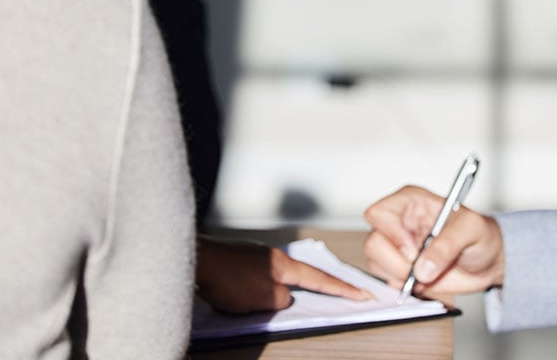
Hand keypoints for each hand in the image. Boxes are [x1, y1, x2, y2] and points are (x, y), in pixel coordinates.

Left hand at [195, 235, 371, 313]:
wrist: (195, 262)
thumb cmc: (227, 279)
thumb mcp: (264, 300)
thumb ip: (282, 300)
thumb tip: (284, 297)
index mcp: (283, 265)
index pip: (319, 279)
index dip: (342, 288)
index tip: (361, 293)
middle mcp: (272, 256)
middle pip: (301, 274)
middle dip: (317, 285)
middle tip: (336, 291)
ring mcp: (254, 256)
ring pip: (277, 277)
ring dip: (282, 290)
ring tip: (280, 300)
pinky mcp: (238, 260)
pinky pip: (259, 277)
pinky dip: (262, 288)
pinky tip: (252, 295)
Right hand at [363, 185, 503, 297]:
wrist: (488, 261)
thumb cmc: (480, 235)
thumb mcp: (471, 230)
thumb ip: (447, 245)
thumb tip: (422, 268)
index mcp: (410, 202)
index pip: (378, 213)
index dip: (391, 233)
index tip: (413, 250)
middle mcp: (399, 223)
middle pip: (374, 243)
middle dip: (398, 262)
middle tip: (423, 268)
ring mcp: (397, 247)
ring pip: (377, 264)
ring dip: (402, 276)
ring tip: (429, 274)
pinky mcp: (399, 268)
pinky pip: (387, 281)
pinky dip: (405, 287)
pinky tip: (426, 281)